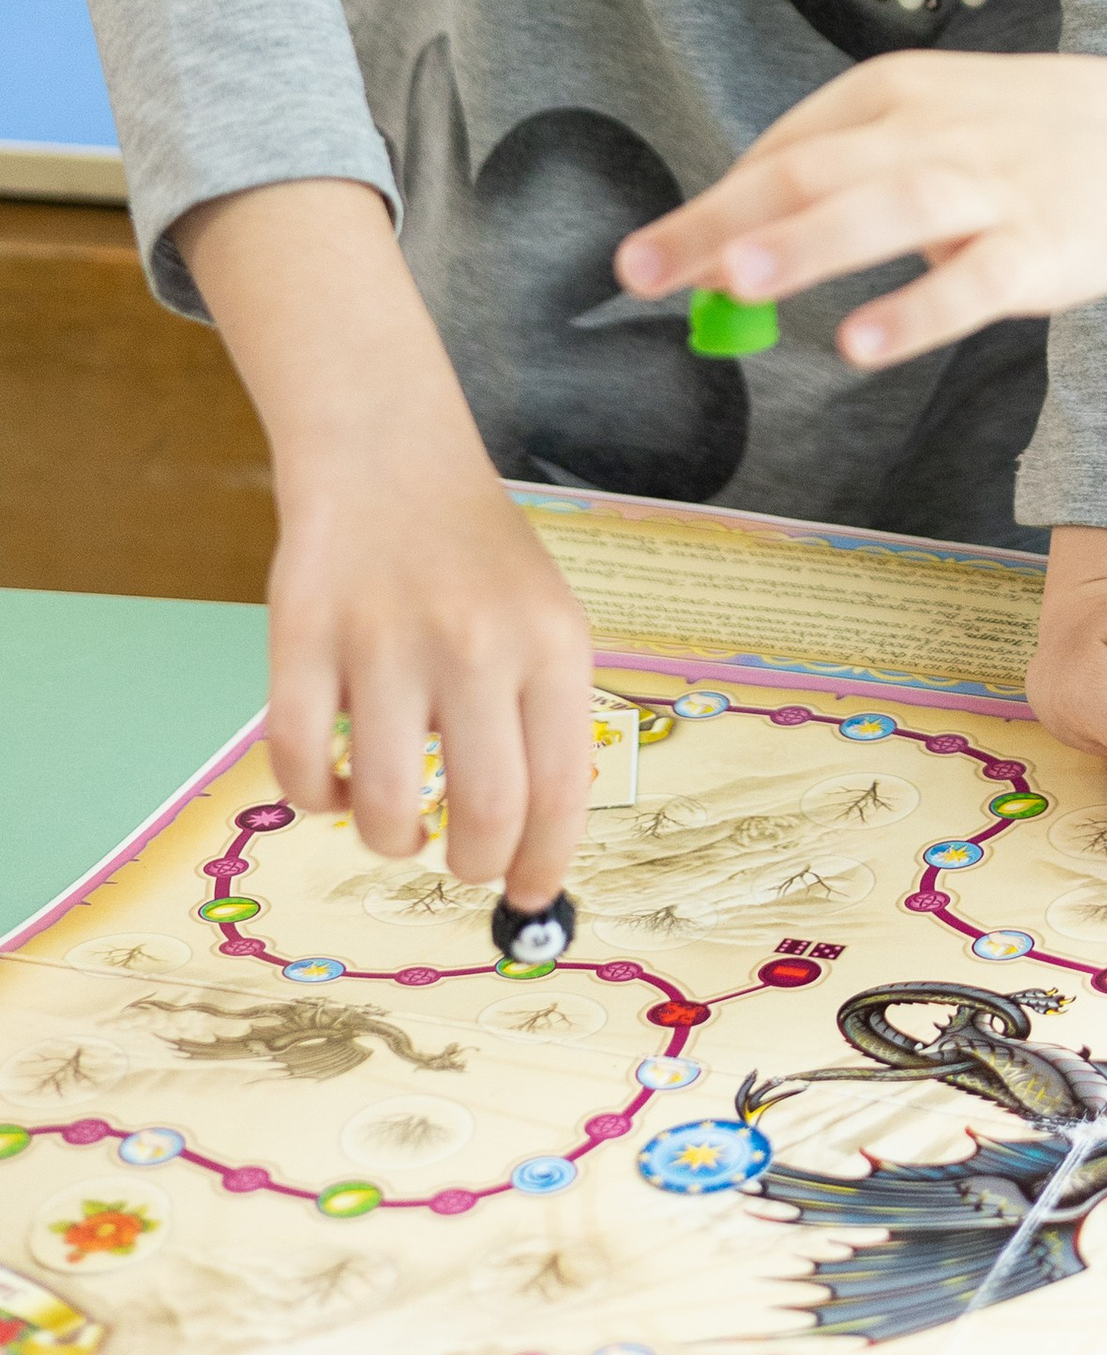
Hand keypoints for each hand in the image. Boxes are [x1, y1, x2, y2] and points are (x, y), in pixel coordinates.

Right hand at [264, 446, 596, 906]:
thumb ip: (546, 720)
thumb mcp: (546, 620)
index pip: (561, 789)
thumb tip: (532, 846)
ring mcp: (384, 642)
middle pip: (483, 814)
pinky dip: (312, 798)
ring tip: (396, 822)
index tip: (527, 898)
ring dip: (389, 840)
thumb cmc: (477, 556)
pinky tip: (329, 783)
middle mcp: (476, 646)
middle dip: (473, 866)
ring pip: (381, 805)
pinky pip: (298, 764)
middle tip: (461, 862)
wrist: (390, 455)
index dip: (544, 863)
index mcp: (552, 645)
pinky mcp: (303, 638)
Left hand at [616, 51, 1106, 366]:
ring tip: (735, 277)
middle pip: (814, 171)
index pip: (787, 145)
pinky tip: (858, 344)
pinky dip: (915, 309)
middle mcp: (934, 130)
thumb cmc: (1024, 139)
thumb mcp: (930, 124)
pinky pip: (973, 281)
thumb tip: (728, 250)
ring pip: (888, 207)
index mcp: (895, 92)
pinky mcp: (1044, 246)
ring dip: (811, 241)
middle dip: (722, 218)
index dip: (713, 202)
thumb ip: (837, 178)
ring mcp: (991, 186)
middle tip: (640, 269)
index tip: (645, 261)